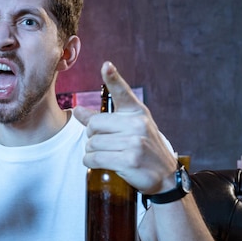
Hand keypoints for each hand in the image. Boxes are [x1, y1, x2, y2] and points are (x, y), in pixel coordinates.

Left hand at [73, 62, 176, 193]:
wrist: (165, 175)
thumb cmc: (144, 148)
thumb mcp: (129, 128)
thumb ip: (102, 119)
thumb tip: (76, 110)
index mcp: (137, 112)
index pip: (122, 93)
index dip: (113, 78)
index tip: (106, 65)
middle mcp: (137, 124)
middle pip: (93, 125)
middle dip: (92, 137)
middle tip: (105, 144)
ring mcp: (134, 142)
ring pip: (91, 144)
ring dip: (91, 152)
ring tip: (107, 155)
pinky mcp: (129, 160)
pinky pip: (93, 158)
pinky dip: (90, 162)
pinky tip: (99, 164)